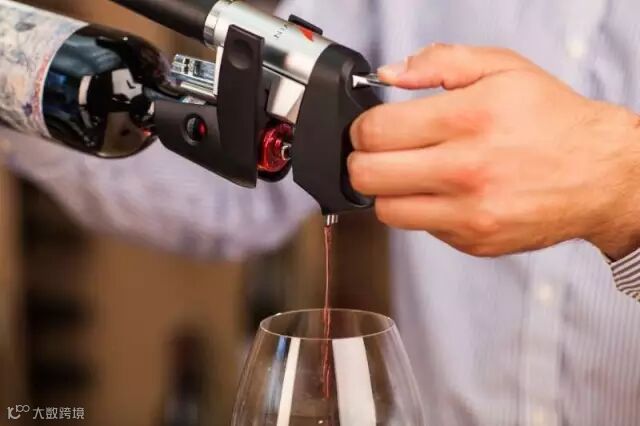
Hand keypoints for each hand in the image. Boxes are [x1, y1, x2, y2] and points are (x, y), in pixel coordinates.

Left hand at [348, 44, 639, 258]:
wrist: (599, 174)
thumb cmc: (551, 120)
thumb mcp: (503, 69)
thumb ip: (440, 62)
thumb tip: (391, 74)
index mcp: (468, 119)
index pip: (375, 132)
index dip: (361, 128)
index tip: (370, 128)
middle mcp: (466, 170)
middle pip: (368, 176)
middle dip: (361, 161)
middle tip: (376, 153)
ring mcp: (469, 213)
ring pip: (386, 211)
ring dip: (386, 191)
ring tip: (407, 174)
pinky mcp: (474, 241)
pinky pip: (421, 230)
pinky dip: (421, 212)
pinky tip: (442, 193)